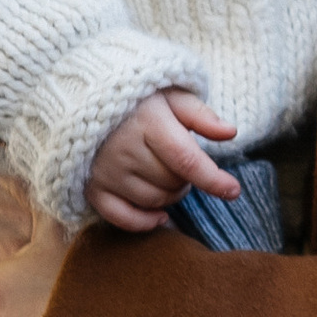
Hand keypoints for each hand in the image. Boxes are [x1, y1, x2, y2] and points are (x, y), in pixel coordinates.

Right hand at [85, 88, 241, 232]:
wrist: (83, 99)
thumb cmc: (135, 98)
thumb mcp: (170, 94)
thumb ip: (200, 114)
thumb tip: (230, 133)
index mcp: (148, 122)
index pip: (187, 160)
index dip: (213, 179)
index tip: (233, 190)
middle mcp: (124, 149)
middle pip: (172, 182)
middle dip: (188, 178)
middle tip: (182, 162)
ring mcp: (105, 171)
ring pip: (154, 201)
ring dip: (170, 195)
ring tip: (168, 175)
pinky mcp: (92, 187)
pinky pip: (123, 218)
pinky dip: (145, 221)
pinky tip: (160, 215)